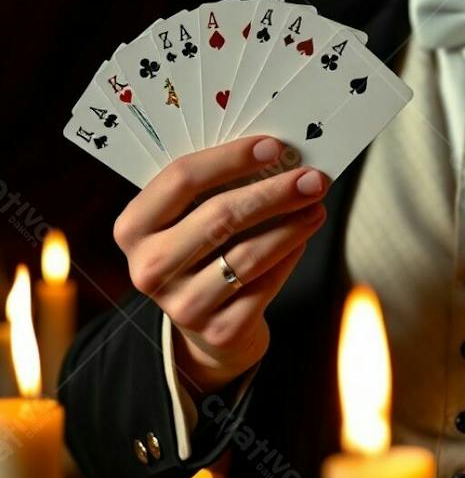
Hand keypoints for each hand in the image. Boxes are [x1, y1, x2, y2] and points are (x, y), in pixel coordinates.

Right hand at [113, 136, 329, 399]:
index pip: (181, 179)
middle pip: (220, 216)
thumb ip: (216, 186)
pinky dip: (289, 257)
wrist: (205, 323)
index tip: (274, 146)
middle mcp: (149, 268)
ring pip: (248, 253)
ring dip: (291, 225)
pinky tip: (303, 238)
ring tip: (316, 206)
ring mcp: (181, 304)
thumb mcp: (189, 218)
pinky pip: (265, 284)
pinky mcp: (218, 330)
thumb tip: (277, 153)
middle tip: (312, 178)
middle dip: (273, 192)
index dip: (231, 159)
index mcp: (134, 228)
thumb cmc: (201, 249)